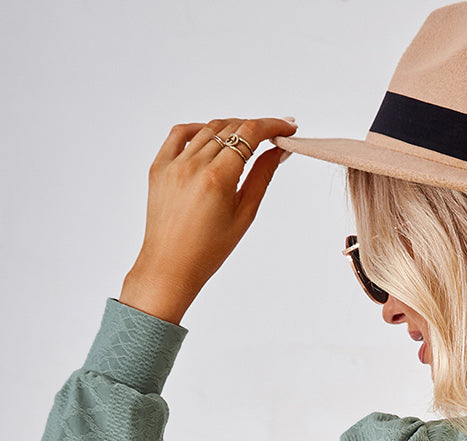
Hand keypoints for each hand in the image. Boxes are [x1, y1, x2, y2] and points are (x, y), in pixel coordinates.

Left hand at [118, 115, 297, 323]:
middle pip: (231, 128)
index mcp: (217, 179)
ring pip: (208, 129)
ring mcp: (173, 164)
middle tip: (273, 135)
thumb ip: (261, 177)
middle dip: (255, 127)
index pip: (249, 134)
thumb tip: (276, 152)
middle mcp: (194, 165)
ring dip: (231, 129)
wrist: (171, 266)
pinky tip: (212, 136)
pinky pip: (180, 134)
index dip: (272, 126)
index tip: (286, 128)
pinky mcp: (159, 166)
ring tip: (246, 140)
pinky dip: (198, 129)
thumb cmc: (209, 250)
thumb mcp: (244, 215)